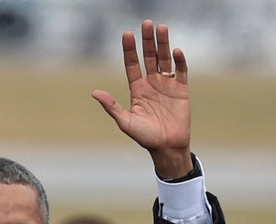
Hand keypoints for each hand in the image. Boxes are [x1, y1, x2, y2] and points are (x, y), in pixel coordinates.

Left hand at [92, 19, 192, 179]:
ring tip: (161, 28)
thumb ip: (111, 106)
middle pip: (148, 57)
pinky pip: (180, 71)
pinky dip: (179, 61)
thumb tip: (94, 93)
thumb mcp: (125, 122)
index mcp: (137, 89)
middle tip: (146, 23)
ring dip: (163, 44)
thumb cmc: (145, 137)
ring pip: (164, 60)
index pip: (132, 64)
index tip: (127, 34)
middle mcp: (151, 84)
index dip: (129, 50)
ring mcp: (166, 85)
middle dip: (147, 41)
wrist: (167, 147)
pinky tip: (175, 51)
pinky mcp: (181, 90)